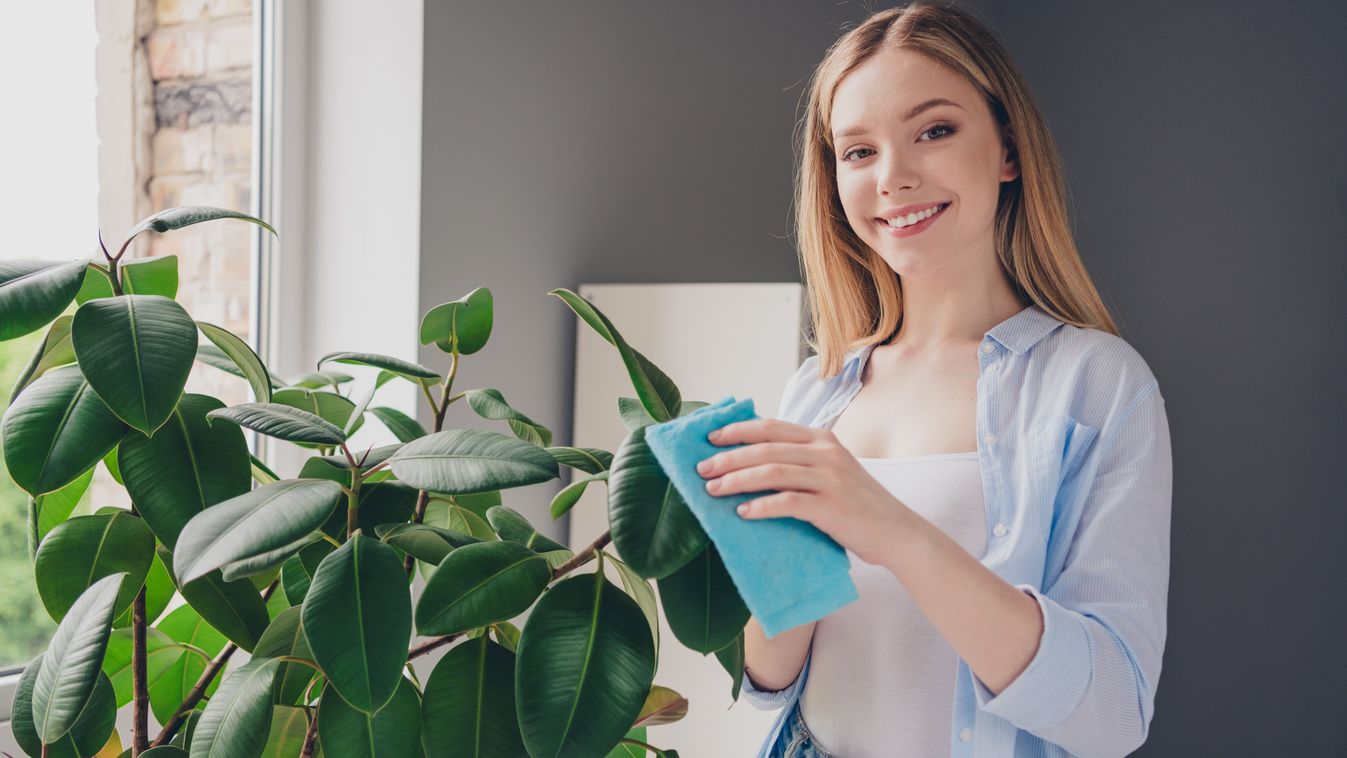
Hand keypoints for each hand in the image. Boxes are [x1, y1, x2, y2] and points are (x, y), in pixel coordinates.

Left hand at [698, 417, 911, 565]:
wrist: (897, 532)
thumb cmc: (857, 506)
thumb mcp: (831, 472)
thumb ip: (800, 462)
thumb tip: (750, 464)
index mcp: (822, 439)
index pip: (772, 427)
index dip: (738, 430)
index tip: (710, 439)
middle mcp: (826, 452)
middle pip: (766, 448)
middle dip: (728, 457)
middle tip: (701, 468)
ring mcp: (831, 478)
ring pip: (772, 471)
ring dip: (737, 480)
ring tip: (712, 490)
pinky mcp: (832, 506)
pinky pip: (788, 502)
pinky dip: (762, 506)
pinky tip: (742, 513)